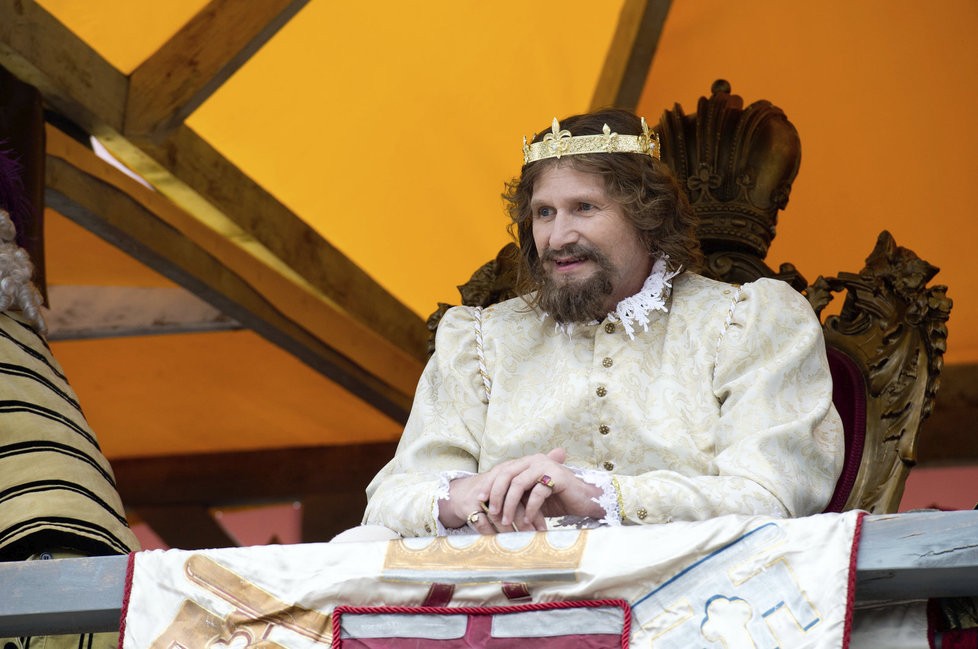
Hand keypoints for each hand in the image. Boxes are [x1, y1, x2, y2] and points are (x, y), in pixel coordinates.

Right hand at [438, 471, 540, 533]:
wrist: (463, 493)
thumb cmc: (495, 490)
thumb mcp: (514, 479)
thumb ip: (536, 471)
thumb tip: (562, 452)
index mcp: (509, 476)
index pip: (524, 492)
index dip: (535, 510)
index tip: (544, 528)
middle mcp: (495, 486)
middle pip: (512, 504)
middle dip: (524, 522)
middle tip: (535, 536)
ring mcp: (481, 497)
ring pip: (497, 516)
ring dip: (509, 531)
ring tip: (520, 542)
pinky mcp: (469, 508)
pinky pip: (482, 524)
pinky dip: (492, 534)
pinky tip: (501, 543)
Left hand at [484, 448, 602, 527]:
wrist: (585, 500)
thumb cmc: (557, 500)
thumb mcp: (531, 497)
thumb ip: (516, 496)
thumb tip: (491, 506)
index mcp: (527, 462)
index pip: (502, 470)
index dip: (489, 484)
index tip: (479, 499)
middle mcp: (535, 460)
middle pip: (506, 474)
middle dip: (496, 494)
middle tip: (492, 512)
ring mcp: (546, 466)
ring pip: (519, 484)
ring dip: (510, 505)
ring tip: (507, 521)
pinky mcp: (557, 476)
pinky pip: (537, 493)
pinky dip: (530, 509)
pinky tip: (528, 521)